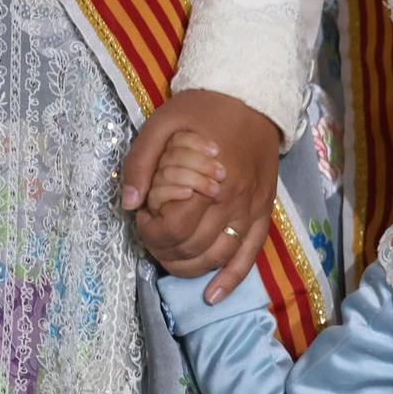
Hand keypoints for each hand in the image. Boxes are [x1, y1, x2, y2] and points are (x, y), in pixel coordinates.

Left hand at [120, 89, 281, 300]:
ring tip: (172, 260)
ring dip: (191, 268)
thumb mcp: (160, 125)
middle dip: (165, 251)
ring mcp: (252, 209)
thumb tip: (128, 204)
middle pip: (195, 247)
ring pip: (219, 256)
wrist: (250, 98)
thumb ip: (140, 164)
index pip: (175, 227)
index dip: (151, 232)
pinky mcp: (264, 213)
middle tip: (152, 237)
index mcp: (206, 179)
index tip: (142, 220)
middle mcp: (233, 200)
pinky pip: (250, 254)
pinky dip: (232, 279)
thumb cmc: (201, 111)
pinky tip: (214, 296)